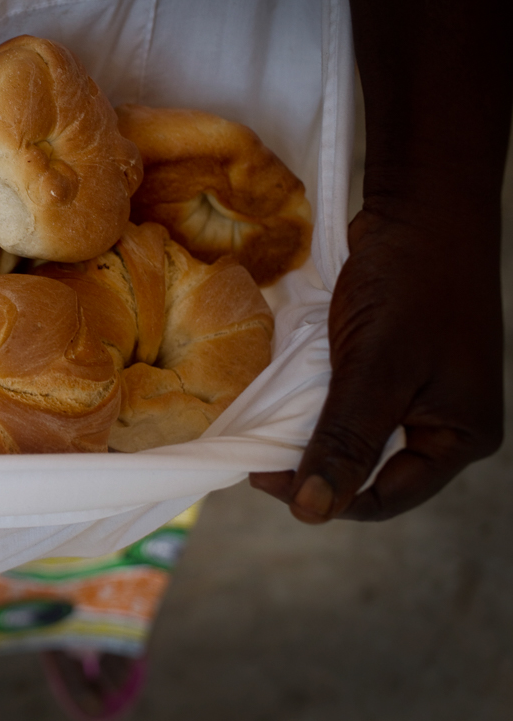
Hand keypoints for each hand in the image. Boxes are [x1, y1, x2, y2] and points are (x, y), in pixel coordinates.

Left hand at [250, 188, 502, 521]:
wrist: (423, 208)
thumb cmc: (411, 286)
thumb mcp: (374, 370)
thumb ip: (346, 441)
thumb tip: (313, 512)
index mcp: (461, 437)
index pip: (386, 498)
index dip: (326, 497)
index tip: (263, 477)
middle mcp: (445, 423)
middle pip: (370, 471)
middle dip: (316, 466)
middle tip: (259, 453)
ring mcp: (421, 393)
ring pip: (356, 436)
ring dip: (312, 434)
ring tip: (267, 425)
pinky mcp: (395, 367)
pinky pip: (351, 402)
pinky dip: (317, 403)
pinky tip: (285, 396)